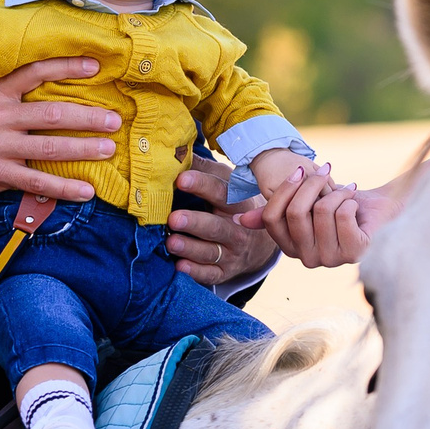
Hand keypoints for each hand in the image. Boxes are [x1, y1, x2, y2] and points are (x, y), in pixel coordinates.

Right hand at [0, 57, 117, 201]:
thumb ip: (12, 91)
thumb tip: (57, 79)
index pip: (34, 73)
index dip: (66, 67)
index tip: (95, 66)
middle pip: (51, 115)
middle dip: (87, 118)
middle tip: (114, 120)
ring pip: (48, 149)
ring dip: (83, 149)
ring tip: (109, 148)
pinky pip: (37, 183)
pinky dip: (64, 188)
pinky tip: (87, 190)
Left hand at [166, 165, 279, 286]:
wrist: (258, 242)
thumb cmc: (233, 205)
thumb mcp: (226, 183)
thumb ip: (203, 169)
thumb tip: (177, 153)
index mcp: (238, 203)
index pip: (221, 193)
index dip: (202, 185)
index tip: (181, 179)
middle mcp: (238, 229)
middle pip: (217, 227)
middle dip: (195, 223)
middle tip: (174, 218)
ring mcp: (232, 253)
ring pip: (211, 252)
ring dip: (190, 248)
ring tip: (171, 242)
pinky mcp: (225, 272)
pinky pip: (211, 275)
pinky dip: (196, 272)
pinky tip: (179, 266)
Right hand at [242, 164, 404, 268]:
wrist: (381, 208)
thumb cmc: (340, 205)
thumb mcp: (303, 204)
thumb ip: (273, 213)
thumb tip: (237, 220)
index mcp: (290, 248)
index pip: (273, 216)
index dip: (285, 188)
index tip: (301, 169)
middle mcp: (307, 259)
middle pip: (296, 212)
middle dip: (313, 183)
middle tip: (328, 170)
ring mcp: (331, 259)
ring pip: (321, 211)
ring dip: (337, 192)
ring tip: (347, 191)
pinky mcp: (355, 253)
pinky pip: (342, 216)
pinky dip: (350, 201)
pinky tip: (356, 205)